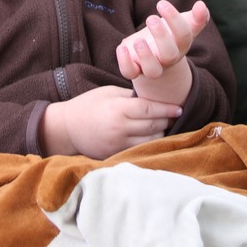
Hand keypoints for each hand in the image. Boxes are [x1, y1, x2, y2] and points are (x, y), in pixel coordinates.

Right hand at [42, 86, 182, 158]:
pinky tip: (150, 136)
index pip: (150, 109)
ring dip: (160, 133)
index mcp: (119, 108)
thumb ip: (130, 96)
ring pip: (150, 140)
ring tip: (162, 126)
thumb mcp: (109, 92)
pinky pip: (140, 149)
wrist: (66, 128)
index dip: (167, 109)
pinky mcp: (115, 154)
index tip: (179, 108)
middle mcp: (120, 127)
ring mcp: (118, 143)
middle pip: (154, 125)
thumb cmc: (88, 105)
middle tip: (172, 115)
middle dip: (166, 120)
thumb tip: (153, 98)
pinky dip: (148, 143)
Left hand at [116, 0, 209, 82]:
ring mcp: (152, 66)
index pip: (183, 35)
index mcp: (180, 45)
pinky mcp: (135, 69)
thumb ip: (196, 17)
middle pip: (169, 55)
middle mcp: (168, 58)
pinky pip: (130, 72)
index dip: (174, 19)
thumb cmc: (172, 36)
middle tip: (151, 19)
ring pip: (152, 70)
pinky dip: (125, 62)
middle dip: (161, 37)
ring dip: (146, 56)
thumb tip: (201, 5)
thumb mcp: (185, 26)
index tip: (161, 3)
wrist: (157, 57)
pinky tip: (122, 47)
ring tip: (138, 40)